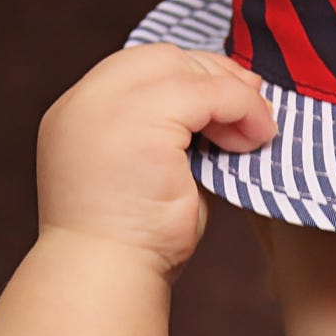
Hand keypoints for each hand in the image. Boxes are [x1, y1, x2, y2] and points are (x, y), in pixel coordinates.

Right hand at [35, 43, 276, 278]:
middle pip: (161, 57)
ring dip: (232, 95)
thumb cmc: (134, 241)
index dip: (190, 76)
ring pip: (187, 69)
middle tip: (254, 104)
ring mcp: (107, 107)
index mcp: (79, 113)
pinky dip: (241, 108)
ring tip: (256, 131)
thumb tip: (225, 114)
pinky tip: (254, 139)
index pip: (140, 69)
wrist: (107, 277)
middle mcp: (85, 101)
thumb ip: (172, 136)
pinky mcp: (140, 123)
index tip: (230, 99)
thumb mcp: (149, 172)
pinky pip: (208, 93)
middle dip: (213, 76)